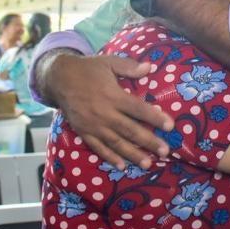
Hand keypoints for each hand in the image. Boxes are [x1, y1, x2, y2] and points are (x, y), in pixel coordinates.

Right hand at [47, 53, 174, 168]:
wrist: (58, 79)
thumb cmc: (88, 69)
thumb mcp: (109, 62)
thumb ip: (129, 66)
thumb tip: (150, 67)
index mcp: (113, 96)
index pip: (138, 109)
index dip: (155, 118)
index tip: (170, 126)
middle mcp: (104, 113)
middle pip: (130, 130)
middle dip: (149, 141)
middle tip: (165, 151)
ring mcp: (93, 125)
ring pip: (116, 142)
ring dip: (132, 154)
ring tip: (147, 163)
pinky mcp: (83, 132)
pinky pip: (98, 147)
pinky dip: (109, 157)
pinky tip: (121, 166)